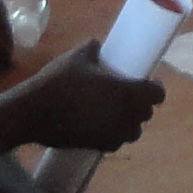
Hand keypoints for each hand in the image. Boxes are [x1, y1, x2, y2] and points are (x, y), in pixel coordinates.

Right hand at [22, 53, 162, 150]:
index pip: (157, 94)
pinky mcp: (100, 147)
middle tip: (126, 94)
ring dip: (128, 121)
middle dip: (140, 104)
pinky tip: (100, 124)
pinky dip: (113, 133)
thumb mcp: (77, 56)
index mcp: (129, 93)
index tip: (145, 82)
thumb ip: (93, 48)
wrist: (35, 113)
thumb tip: (98, 44)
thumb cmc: (60, 81)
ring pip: (133, 130)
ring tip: (113, 111)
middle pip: (146, 113)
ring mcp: (115, 134)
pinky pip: (116, 141)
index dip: (154, 88)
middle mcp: (127, 117)